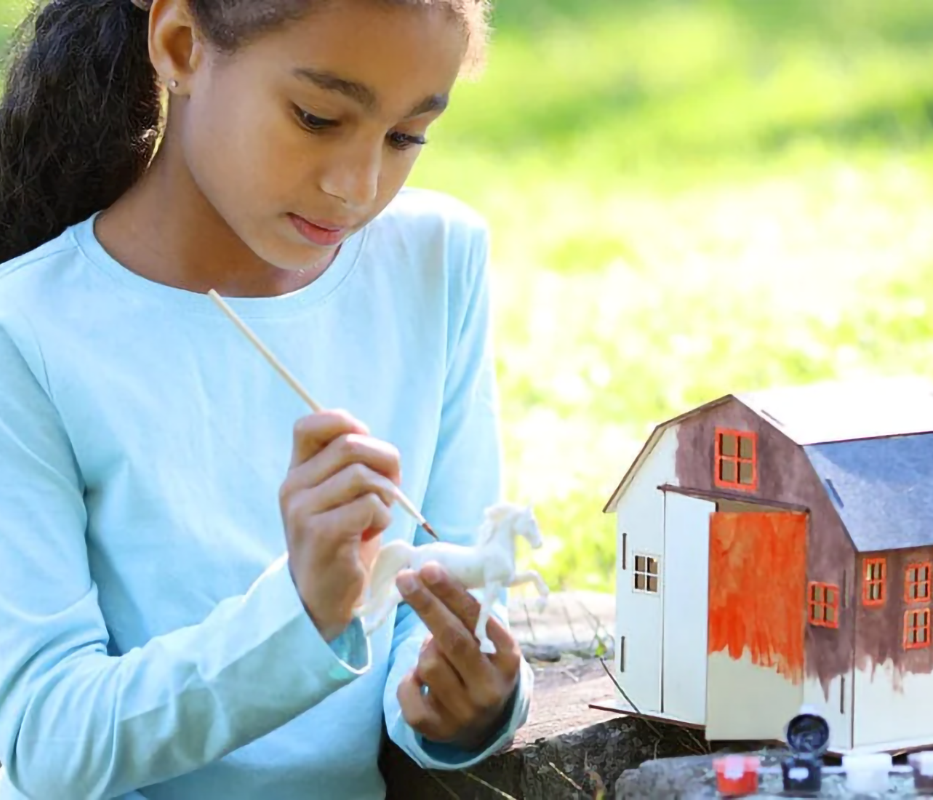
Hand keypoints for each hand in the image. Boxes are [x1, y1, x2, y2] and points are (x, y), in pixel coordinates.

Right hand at [280, 410, 400, 640]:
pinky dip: (382, 516)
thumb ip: (352, 465)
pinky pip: (369, 504)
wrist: (325, 598)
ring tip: (377, 515)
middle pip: (350, 445)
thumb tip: (374, 441)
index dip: (344, 422)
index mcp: (296, 473)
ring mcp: (303, 510)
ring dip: (385, 494)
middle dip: (384, 461)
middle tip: (389, 487)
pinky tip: (371, 533)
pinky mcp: (321, 534)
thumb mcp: (344, 497)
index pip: (310, 424)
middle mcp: (292, 487)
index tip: (365, 442)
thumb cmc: (344, 541)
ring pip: (362, 475)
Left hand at [396, 564, 520, 749]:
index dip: (450, 592)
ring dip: (424, 650)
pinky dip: (408, 679)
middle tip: (405, 578)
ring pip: (429, 663)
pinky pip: (408, 692)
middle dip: (426, 604)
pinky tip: (421, 680)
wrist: (484, 724)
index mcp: (508, 659)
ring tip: (435, 654)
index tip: (429, 568)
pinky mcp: (438, 730)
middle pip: (452, 639)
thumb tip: (430, 575)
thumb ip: (468, 616)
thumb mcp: (488, 642)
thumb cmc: (481, 666)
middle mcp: (490, 687)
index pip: (476, 619)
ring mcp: (465, 712)